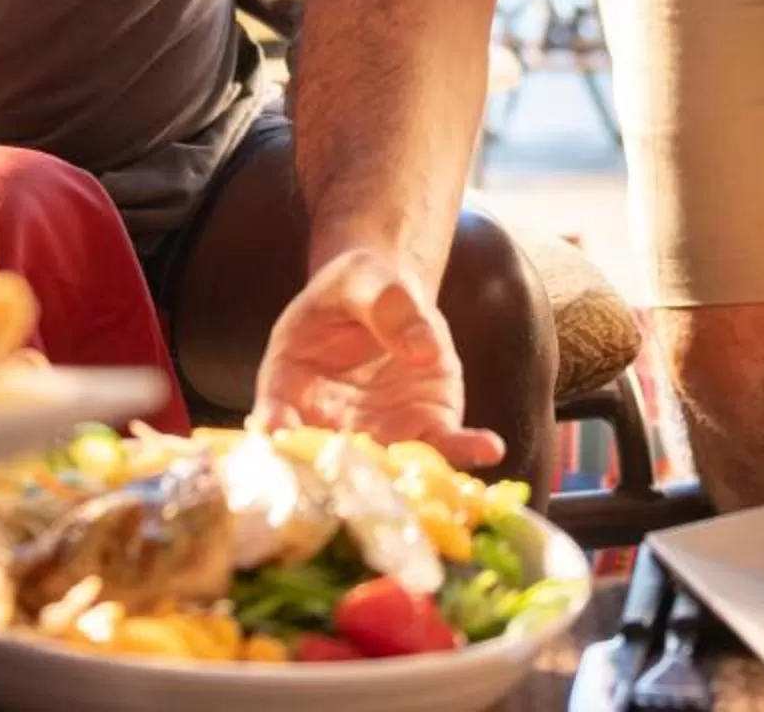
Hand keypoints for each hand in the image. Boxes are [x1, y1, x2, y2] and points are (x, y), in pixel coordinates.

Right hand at [253, 249, 501, 468]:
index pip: (274, 415)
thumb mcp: (363, 278)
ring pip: (387, 468)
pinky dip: (464, 450)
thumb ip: (386, 304)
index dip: (278, 432)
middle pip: (330, 460)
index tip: (285, 437)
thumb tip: (423, 348)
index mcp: (289, 383)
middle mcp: (329, 422)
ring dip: (407, 481)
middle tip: (367, 483)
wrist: (392, 297)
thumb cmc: (359, 285)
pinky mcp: (422, 427)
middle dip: (347, 478)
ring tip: (434, 483)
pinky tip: (488, 447)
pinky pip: (441, 446)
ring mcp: (377, 432)